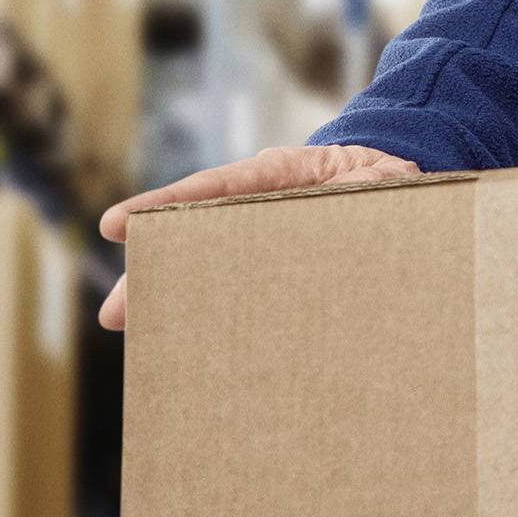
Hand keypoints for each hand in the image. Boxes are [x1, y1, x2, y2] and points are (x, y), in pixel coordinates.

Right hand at [94, 142, 419, 329]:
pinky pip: (235, 286)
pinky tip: (188, 341)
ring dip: (173, 298)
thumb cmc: (392, 181)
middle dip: (153, 273)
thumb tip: (375, 192)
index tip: (118, 224)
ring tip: (134, 332)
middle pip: (194, 236)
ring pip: (207, 265)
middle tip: (115, 314)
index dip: (164, 206)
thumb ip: (375, 188)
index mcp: (279, 175)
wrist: (403, 190)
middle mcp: (258, 205)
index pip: (212, 189)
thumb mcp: (387, 181)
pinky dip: (210, 308)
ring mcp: (261, 237)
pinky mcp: (272, 266)